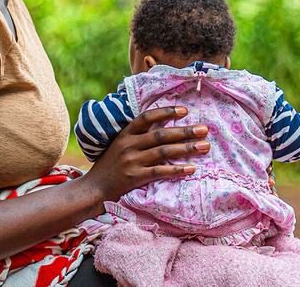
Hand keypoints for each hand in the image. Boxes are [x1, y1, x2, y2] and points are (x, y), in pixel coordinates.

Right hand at [80, 105, 209, 202]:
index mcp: (125, 133)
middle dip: (185, 131)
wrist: (94, 188)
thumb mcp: (118, 144)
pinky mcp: (135, 177)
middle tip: (205, 129)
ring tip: (205, 146)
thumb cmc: (110, 166)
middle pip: (161, 134)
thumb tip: (162, 125)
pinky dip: (177, 170)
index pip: (147, 117)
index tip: (185, 110)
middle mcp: (129, 145)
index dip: (166, 112)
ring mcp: (132, 161)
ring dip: (186, 148)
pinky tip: (191, 168)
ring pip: (164, 152)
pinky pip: (160, 171)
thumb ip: (136, 135)